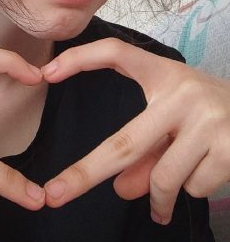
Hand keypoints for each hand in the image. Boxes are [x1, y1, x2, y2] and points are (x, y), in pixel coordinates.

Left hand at [41, 38, 229, 224]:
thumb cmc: (208, 114)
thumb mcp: (173, 119)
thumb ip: (145, 152)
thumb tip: (120, 189)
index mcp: (164, 73)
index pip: (116, 54)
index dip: (80, 59)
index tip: (47, 73)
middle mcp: (183, 92)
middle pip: (124, 143)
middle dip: (85, 173)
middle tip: (55, 195)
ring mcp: (207, 120)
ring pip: (163, 177)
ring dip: (159, 197)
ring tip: (164, 200)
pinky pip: (193, 187)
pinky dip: (192, 191)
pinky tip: (205, 172)